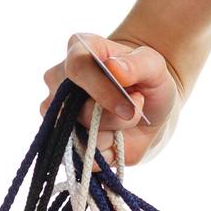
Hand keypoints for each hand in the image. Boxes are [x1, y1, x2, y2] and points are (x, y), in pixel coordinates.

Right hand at [40, 32, 179, 167]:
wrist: (150, 110)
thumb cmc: (148, 81)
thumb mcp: (155, 67)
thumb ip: (139, 64)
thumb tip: (114, 68)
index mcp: (79, 51)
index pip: (77, 68)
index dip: (104, 89)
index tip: (134, 102)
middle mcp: (58, 82)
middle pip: (77, 109)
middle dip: (114, 116)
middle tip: (134, 108)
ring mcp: (55, 114)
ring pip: (80, 137)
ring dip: (113, 135)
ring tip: (123, 120)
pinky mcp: (62, 144)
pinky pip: (84, 159)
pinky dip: (107, 153)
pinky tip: (115, 138)